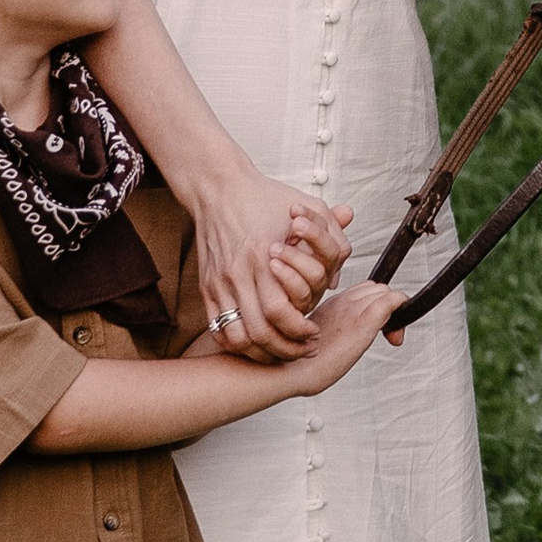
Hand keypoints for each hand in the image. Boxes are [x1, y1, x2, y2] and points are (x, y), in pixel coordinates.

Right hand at [193, 174, 352, 359]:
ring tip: (279, 353)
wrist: (219, 188)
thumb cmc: (266, 198)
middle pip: (259, 331)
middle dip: (284, 349)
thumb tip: (334, 281)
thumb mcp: (310, 209)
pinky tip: (255, 342)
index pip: (280, 312)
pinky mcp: (207, 287)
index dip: (299, 330)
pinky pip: (218, 327)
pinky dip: (237, 342)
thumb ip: (332, 241)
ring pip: (236, 336)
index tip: (313, 334)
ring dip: (260, 352)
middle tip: (302, 351)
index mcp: (265, 258)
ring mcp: (220, 283)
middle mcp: (239, 274)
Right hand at [290, 277, 407, 388]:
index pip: (364, 291)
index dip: (375, 304)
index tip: (379, 329)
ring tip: (389, 336)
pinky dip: (398, 308)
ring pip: (383, 293)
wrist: (287, 370)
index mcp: (332, 304)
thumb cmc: (297, 361)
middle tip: (386, 334)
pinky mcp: (362, 322)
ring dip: (392, 311)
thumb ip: (330, 330)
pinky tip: (394, 333)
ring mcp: (352, 310)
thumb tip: (338, 339)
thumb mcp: (314, 338)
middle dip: (386, 307)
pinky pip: (389, 303)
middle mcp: (342, 302)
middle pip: (376, 289)